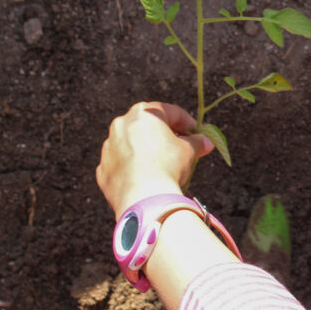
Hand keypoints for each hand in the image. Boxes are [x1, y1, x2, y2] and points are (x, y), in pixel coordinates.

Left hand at [96, 102, 213, 217]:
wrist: (143, 198)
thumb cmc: (167, 166)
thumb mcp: (189, 151)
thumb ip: (197, 143)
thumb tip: (207, 142)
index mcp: (143, 113)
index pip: (170, 112)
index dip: (187, 123)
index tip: (197, 133)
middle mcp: (121, 124)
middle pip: (148, 126)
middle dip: (165, 136)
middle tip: (181, 148)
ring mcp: (109, 147)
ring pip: (132, 145)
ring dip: (147, 151)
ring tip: (162, 166)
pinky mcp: (103, 169)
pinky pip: (122, 164)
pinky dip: (133, 168)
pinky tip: (146, 179)